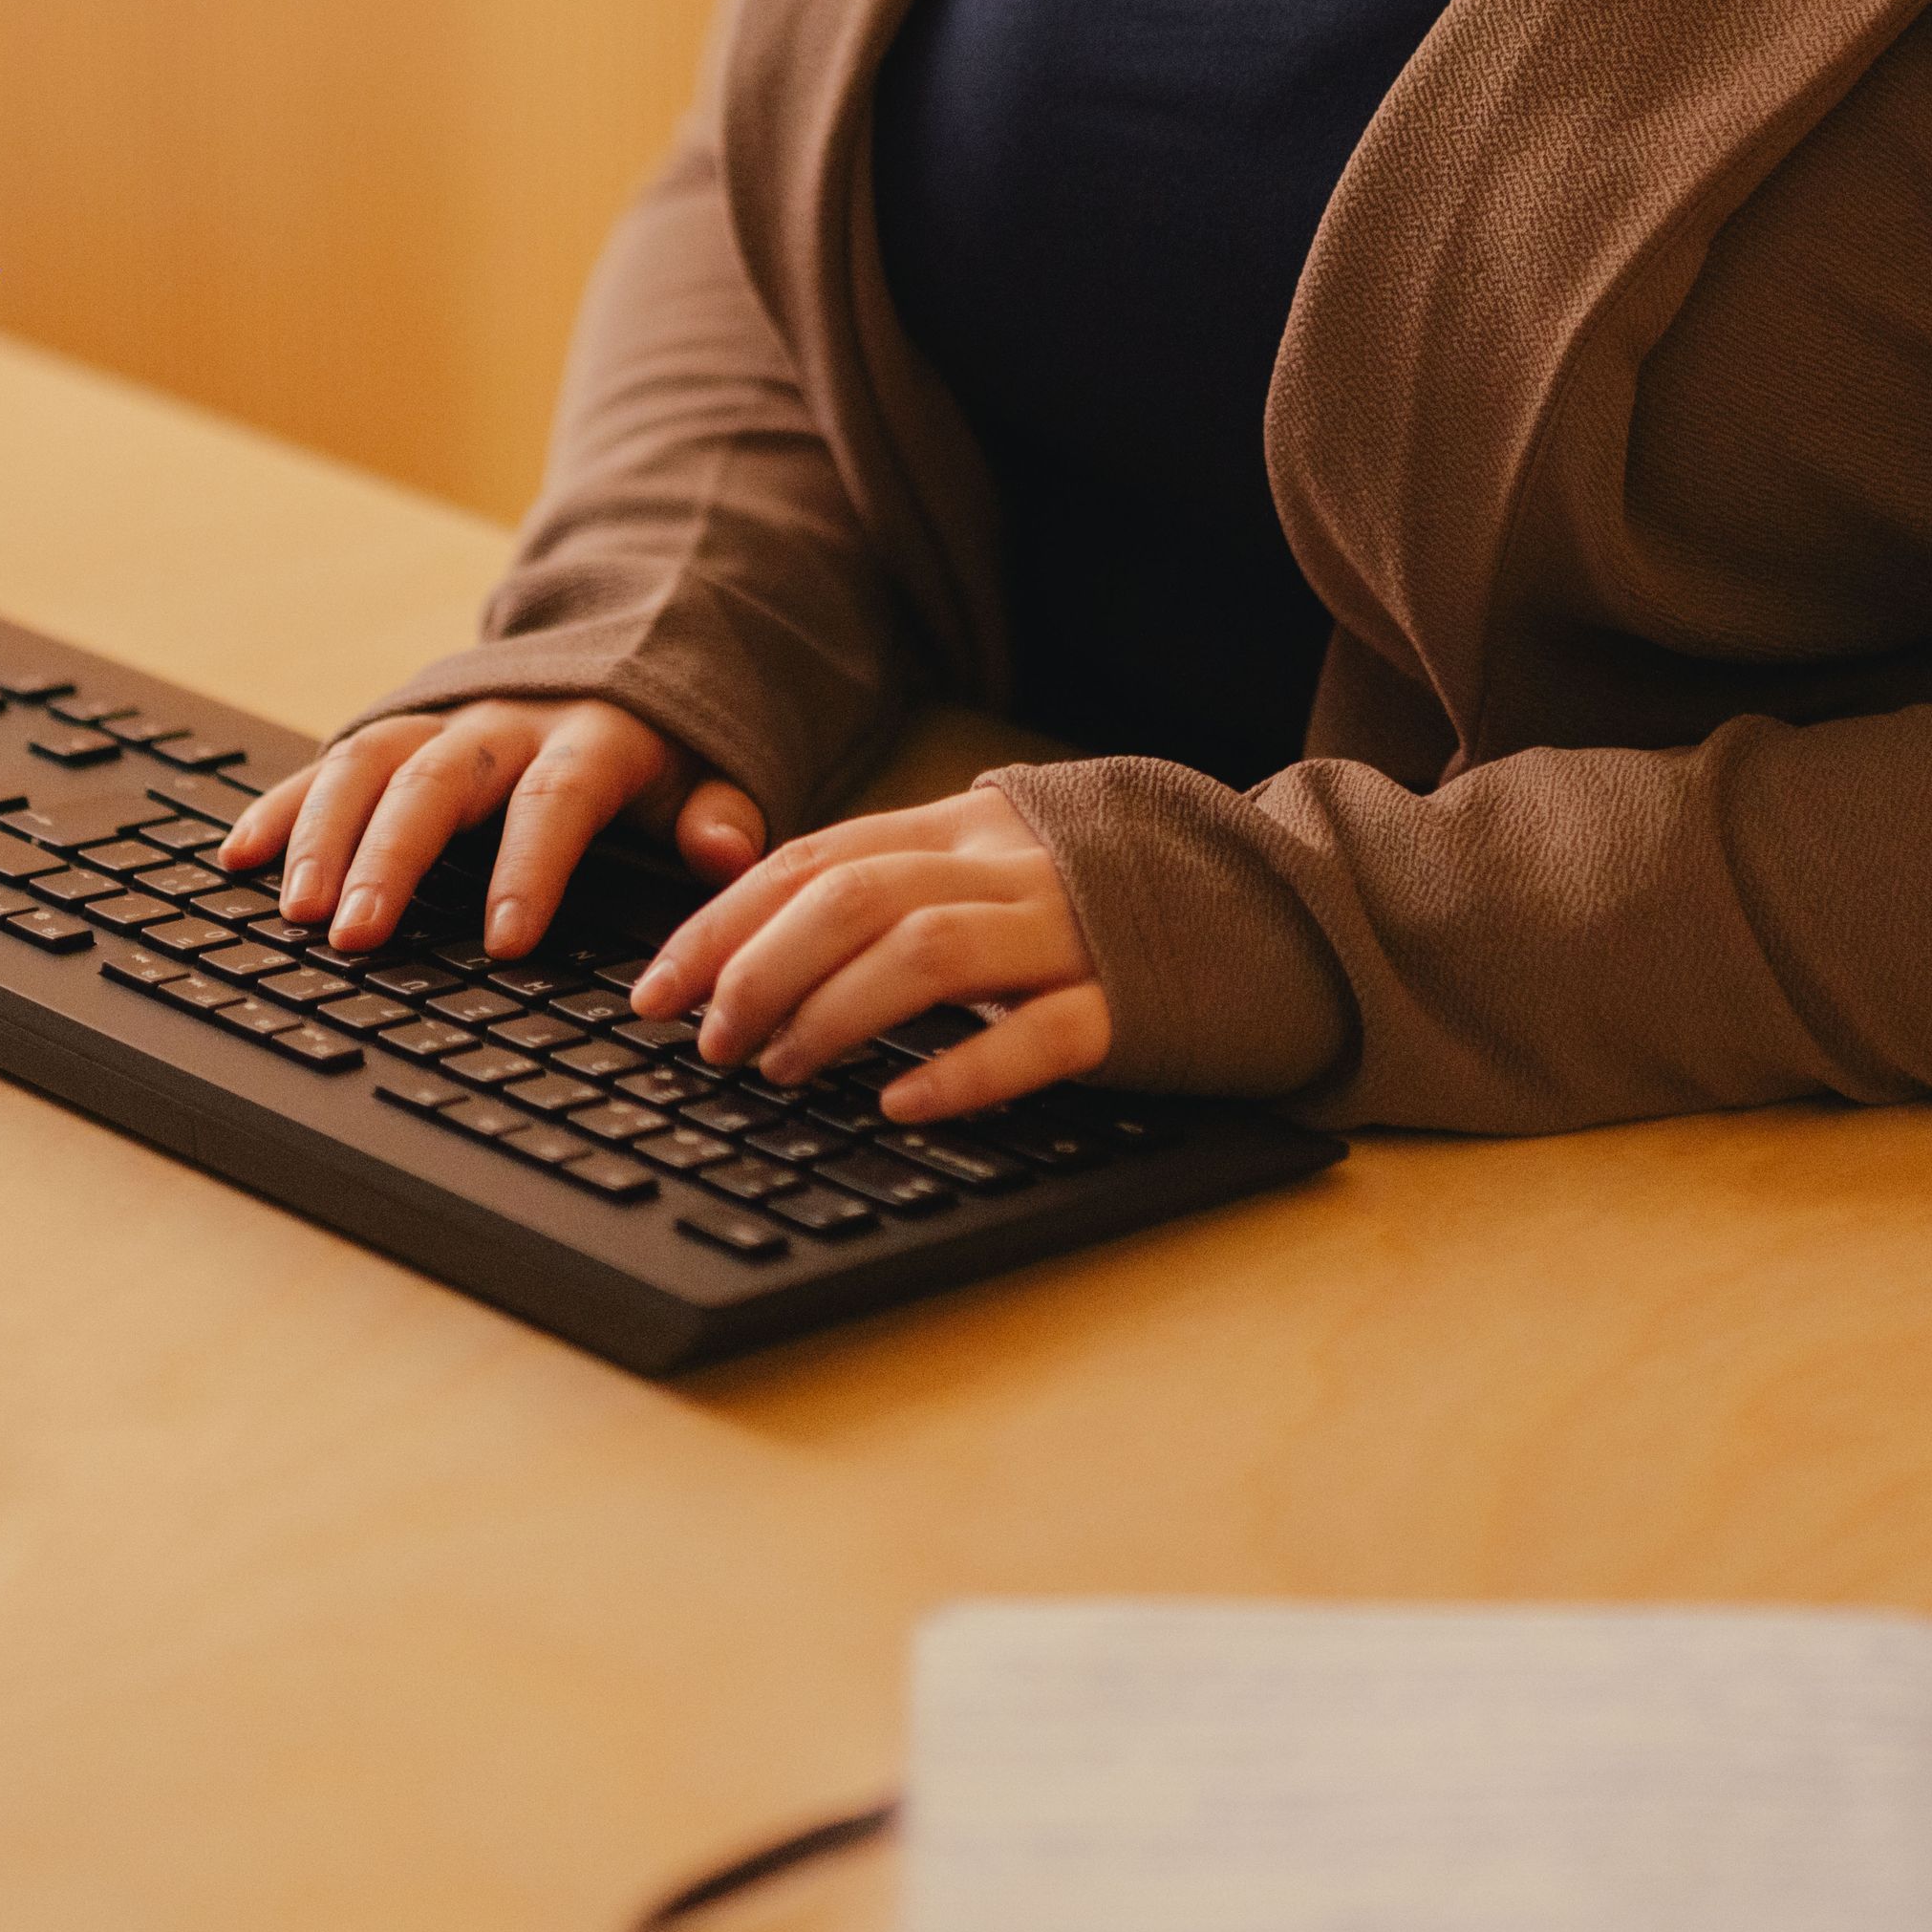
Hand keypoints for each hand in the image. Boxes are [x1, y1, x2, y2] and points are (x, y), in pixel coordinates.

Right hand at [220, 698, 765, 960]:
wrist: (625, 649)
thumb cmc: (660, 745)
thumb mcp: (707, 771)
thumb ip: (718, 816)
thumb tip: (728, 854)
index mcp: (590, 738)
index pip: (556, 798)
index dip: (530, 866)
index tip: (506, 940)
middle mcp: (503, 724)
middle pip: (438, 779)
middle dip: (393, 855)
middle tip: (357, 933)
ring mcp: (440, 723)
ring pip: (370, 764)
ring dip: (325, 834)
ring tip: (295, 908)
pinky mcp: (394, 735)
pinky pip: (327, 762)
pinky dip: (283, 806)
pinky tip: (238, 855)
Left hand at [625, 784, 1113, 1115]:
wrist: (1276, 905)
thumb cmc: (1108, 903)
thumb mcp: (998, 866)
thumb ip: (904, 882)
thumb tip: (759, 939)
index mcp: (971, 827)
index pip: (818, 859)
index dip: (723, 922)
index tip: (655, 987)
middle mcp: (1014, 867)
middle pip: (856, 898)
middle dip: (759, 970)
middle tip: (708, 1040)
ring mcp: (1075, 932)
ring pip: (928, 954)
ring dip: (832, 1015)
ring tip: (779, 1070)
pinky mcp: (1131, 1003)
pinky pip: (1039, 1034)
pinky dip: (961, 1071)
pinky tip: (902, 1104)